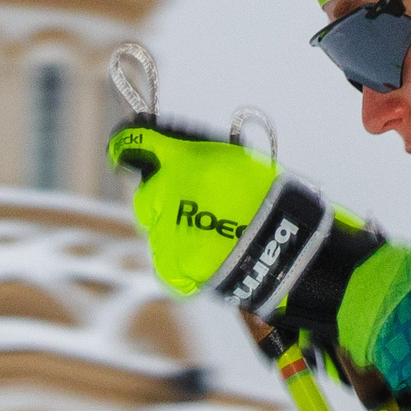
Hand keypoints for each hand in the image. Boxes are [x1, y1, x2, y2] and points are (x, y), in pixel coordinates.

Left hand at [107, 118, 379, 322]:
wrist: (286, 247)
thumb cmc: (269, 200)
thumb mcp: (235, 160)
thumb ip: (196, 157)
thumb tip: (171, 153)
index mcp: (183, 162)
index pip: (137, 144)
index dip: (128, 145)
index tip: (124, 148)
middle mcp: (165, 194)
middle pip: (145, 197)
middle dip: (162, 202)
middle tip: (197, 210)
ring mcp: (165, 233)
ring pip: (156, 232)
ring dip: (176, 233)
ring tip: (214, 238)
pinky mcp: (171, 267)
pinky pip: (166, 261)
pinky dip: (181, 261)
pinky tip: (209, 257)